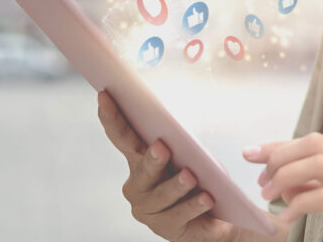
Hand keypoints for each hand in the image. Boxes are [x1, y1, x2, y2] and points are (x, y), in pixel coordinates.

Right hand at [96, 90, 237, 241]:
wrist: (217, 215)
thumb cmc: (200, 178)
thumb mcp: (190, 155)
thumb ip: (179, 144)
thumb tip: (175, 131)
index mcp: (139, 160)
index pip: (122, 137)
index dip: (112, 117)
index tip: (105, 95)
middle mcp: (138, 185)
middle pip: (141, 169)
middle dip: (152, 158)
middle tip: (162, 147)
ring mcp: (148, 209)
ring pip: (162, 194)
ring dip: (177, 184)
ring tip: (192, 176)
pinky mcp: (165, 227)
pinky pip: (179, 214)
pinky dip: (193, 205)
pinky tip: (206, 198)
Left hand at [243, 132, 322, 241]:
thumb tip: (286, 182)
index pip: (315, 140)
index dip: (281, 145)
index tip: (255, 152)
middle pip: (313, 144)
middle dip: (278, 156)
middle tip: (260, 178)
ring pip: (314, 164)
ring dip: (284, 177)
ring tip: (269, 196)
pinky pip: (321, 197)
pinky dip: (297, 205)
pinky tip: (286, 218)